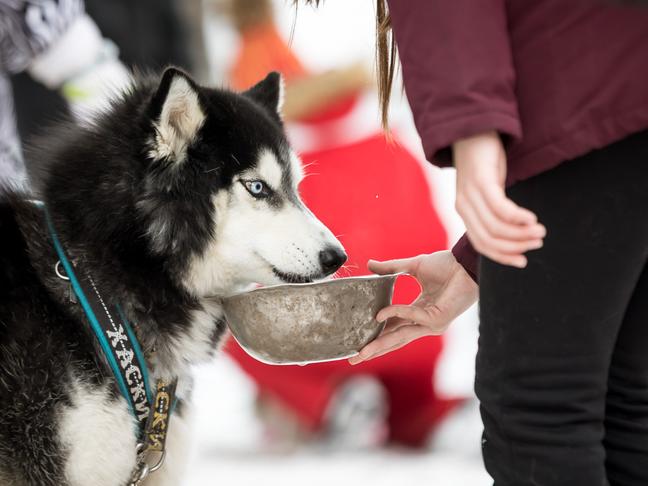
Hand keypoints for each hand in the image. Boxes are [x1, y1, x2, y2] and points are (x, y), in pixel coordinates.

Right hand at [349, 251, 477, 364]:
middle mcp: (424, 321)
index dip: (376, 335)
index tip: (360, 343)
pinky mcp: (437, 320)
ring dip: (380, 344)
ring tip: (362, 352)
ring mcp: (431, 323)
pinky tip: (380, 314)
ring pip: (401, 336)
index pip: (394, 328)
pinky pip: (410, 316)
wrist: (464, 262)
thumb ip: (390, 269)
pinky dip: (394, 313)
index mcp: (418, 311)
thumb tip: (370, 264)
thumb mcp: (412, 266)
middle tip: (354, 359)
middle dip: (374, 349)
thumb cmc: (446, 264)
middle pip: (395, 339)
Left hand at [453, 131, 545, 267]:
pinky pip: (499, 208)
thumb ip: (496, 210)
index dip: (503, 257)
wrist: (472, 129)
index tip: (523, 261)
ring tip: (540, 231)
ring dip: (520, 234)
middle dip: (516, 246)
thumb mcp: (490, 190)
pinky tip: (531, 218)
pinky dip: (517, 218)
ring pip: (495, 227)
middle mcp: (464, 207)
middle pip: (489, 240)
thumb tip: (516, 232)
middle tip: (538, 242)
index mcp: (465, 212)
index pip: (482, 245)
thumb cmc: (486, 162)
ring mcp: (470, 195)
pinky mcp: (481, 181)